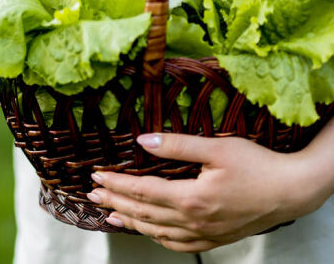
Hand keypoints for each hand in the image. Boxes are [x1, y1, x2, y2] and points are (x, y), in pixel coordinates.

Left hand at [86, 133, 329, 252]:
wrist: (293, 191)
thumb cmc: (258, 166)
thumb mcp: (217, 148)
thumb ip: (178, 145)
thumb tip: (142, 141)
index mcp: (191, 198)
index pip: (142, 191)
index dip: (116, 183)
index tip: (96, 175)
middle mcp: (194, 221)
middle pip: (144, 213)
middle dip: (114, 201)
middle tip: (92, 193)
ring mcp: (205, 234)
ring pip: (158, 232)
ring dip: (131, 221)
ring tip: (109, 213)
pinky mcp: (216, 239)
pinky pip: (179, 245)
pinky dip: (158, 238)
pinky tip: (149, 232)